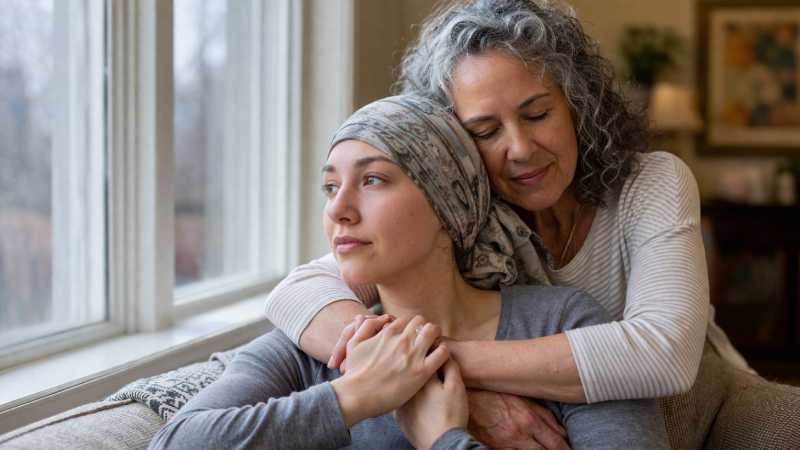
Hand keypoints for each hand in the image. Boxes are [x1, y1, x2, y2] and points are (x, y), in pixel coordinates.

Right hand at [331, 315, 448, 425]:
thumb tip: (372, 317)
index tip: (411, 335)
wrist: (357, 395)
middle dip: (424, 328)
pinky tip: (438, 359)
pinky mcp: (422, 372)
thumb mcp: (353, 344)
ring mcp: (412, 355)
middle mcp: (402, 340)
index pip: (406, 320)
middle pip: (421, 322)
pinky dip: (443, 352)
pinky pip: (442, 353)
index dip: (410, 327)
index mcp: (387, 333)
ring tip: (434, 346)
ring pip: (433, 332)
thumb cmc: (354, 373)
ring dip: (435, 336)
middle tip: (425, 339)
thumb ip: (365, 328)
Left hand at [395, 358, 467, 449]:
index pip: (421, 354)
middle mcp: (407, 387)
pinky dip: (402, 398)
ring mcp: (400, 402)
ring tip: (420, 389)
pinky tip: (412, 402)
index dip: (426, 350)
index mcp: (422, 376)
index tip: (429, 350)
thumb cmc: (452, 415)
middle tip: (426, 371)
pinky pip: (397, 400)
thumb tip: (443, 351)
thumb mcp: (456, 387)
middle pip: (408, 368)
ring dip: (405, 380)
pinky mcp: (397, 416)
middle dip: (414, 363)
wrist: (441, 444)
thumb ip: (449, 366)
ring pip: (400, 385)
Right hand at [467, 390, 569, 449]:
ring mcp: (507, 444)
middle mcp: (520, 434)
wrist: (469, 399)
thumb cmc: (497, 396)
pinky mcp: (496, 449)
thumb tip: (562, 431)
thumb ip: (545, 415)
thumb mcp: (523, 400)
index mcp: (530, 419)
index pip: (557, 442)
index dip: (567, 449)